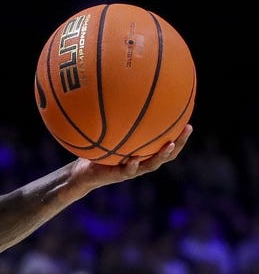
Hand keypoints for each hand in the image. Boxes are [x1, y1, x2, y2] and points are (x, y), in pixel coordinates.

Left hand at [70, 123, 192, 190]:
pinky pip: (128, 171)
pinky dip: (132, 165)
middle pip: (167, 154)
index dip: (179, 136)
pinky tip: (134, 159)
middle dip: (179, 142)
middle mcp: (142, 161)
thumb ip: (113, 122)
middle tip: (187, 129)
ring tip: (169, 145)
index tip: (188, 123)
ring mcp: (133, 170)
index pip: (166, 144)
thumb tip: (117, 97)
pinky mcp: (119, 175)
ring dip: (161, 155)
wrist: (85, 172)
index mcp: (143, 153)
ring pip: (152, 164)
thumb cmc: (97, 150)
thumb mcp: (105, 135)